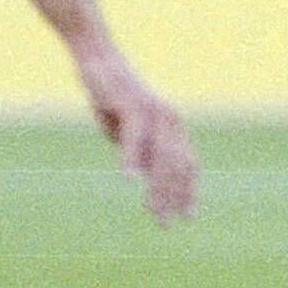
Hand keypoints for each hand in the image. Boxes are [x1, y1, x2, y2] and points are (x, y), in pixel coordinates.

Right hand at [77, 42, 196, 222]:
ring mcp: (153, 112)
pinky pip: (133, 136)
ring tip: (151, 209)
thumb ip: (143, 153)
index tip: (188, 217)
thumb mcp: (131, 134)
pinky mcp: (132, 105)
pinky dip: (131, 158)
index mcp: (173, 127)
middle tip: (165, 223)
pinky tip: (127, 178)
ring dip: (156, 186)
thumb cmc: (113, 102)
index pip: (188, 165)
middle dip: (173, 197)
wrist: (98, 64)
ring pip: (161, 155)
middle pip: (177, 165)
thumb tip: (147, 177)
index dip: (189, 191)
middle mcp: (169, 120)